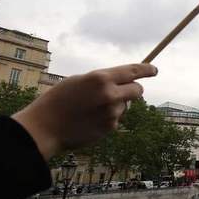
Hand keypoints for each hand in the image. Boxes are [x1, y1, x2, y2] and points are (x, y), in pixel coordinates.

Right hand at [13, 63, 157, 158]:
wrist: (45, 127)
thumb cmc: (58, 100)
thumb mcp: (79, 81)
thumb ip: (102, 81)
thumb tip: (122, 84)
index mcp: (101, 78)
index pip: (133, 71)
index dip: (146, 70)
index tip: (154, 70)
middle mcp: (110, 95)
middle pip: (138, 90)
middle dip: (134, 90)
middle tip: (124, 90)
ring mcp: (112, 113)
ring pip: (125, 106)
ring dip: (116, 105)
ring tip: (92, 109)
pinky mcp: (110, 128)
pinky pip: (116, 119)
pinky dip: (108, 118)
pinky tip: (89, 120)